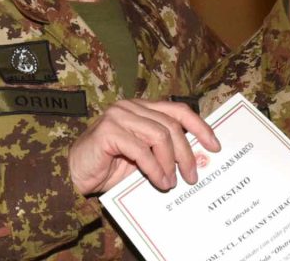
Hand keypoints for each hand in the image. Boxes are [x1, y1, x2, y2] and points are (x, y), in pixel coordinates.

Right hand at [68, 99, 220, 194]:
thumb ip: (164, 151)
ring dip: (170, 162)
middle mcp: (131, 107)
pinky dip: (154, 168)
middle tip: (192, 176)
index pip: (178, 111)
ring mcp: (118, 116)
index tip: (214, 146)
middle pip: (172, 125)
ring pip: (159, 135)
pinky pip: (140, 150)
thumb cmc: (109, 168)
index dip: (200, 127)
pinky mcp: (107, 131)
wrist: (75, 175)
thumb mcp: (143, 157)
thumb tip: (197, 160)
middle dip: (186, 153)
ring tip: (173, 183)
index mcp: (142, 108)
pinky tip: (159, 182)